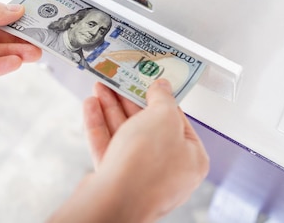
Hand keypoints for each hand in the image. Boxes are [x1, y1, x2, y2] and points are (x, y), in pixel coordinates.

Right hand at [49, 80, 208, 222]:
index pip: (178, 121)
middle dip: (129, 100)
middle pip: (148, 126)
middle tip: (119, 81)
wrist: (114, 202)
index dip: (162, 98)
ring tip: (100, 88)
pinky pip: (109, 148)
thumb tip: (162, 87)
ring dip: (111, 108)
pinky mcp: (116, 181)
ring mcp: (140, 177)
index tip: (149, 81)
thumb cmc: (146, 166)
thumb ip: (163, 99)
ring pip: (125, 136)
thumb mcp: (164, 118)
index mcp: (191, 158)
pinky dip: (100, 126)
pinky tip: (91, 107)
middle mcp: (168, 170)